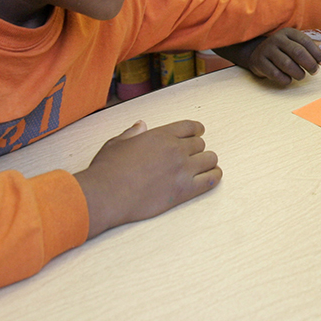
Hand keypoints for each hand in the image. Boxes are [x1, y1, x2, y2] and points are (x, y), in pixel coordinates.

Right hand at [73, 120, 220, 238]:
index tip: (198, 132)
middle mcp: (175, 149)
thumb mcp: (117, 143)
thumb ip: (132, 133)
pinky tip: (212, 176)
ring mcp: (182, 170)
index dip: (196, 129)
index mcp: (161, 135)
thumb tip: (140, 125)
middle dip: (197, 148)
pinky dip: (214, 177)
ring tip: (204, 166)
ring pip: (210, 159)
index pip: (189, 127)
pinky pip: (211, 180)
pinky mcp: (184, 190)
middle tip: (192, 155)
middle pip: (200, 143)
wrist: (106, 195)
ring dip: (207, 161)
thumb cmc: (107, 169)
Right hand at [246, 28, 320, 85]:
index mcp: (288, 32)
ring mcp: (267, 50)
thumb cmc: (282, 49)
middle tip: (315, 71)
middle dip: (310, 64)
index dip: (316, 53)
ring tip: (301, 76)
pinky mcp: (260, 62)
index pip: (305, 41)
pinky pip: (275, 74)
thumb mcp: (296, 43)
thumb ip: (312, 46)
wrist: (256, 53)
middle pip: (297, 52)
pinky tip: (289, 79)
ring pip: (287, 64)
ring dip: (298, 73)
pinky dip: (285, 79)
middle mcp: (277, 39)